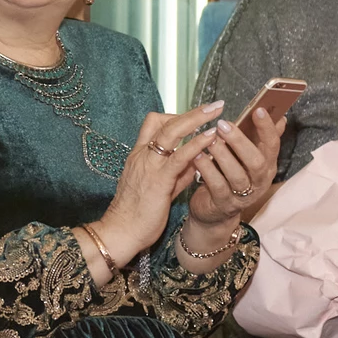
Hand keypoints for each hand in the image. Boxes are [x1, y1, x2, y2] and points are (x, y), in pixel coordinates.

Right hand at [99, 103, 224, 263]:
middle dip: (192, 111)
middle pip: (164, 121)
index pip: (154, 124)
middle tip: (214, 105)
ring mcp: (149, 165)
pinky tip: (211, 138)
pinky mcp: (158, 180)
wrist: (121, 232)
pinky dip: (196, 144)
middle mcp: (143, 155)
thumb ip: (177, 173)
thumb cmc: (137, 213)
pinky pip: (179, 156)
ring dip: (196, 118)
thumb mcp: (158, 187)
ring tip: (217, 111)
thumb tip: (195, 162)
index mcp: (140, 155)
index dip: (175, 117)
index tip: (195, 119)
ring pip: (171, 132)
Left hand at [189, 108, 284, 227]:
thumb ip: (260, 138)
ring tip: (209, 140)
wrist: (215, 212)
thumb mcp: (246, 156)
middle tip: (223, 125)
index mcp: (267, 165)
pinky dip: (207, 169)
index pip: (273, 145)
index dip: (267, 128)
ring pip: (237, 175)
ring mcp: (242, 195)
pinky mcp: (224, 203)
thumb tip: (280, 117)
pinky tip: (198, 156)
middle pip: (256, 162)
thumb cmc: (230, 176)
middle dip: (240, 141)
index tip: (258, 109)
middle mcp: (259, 181)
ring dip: (222, 155)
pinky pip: (217, 185)